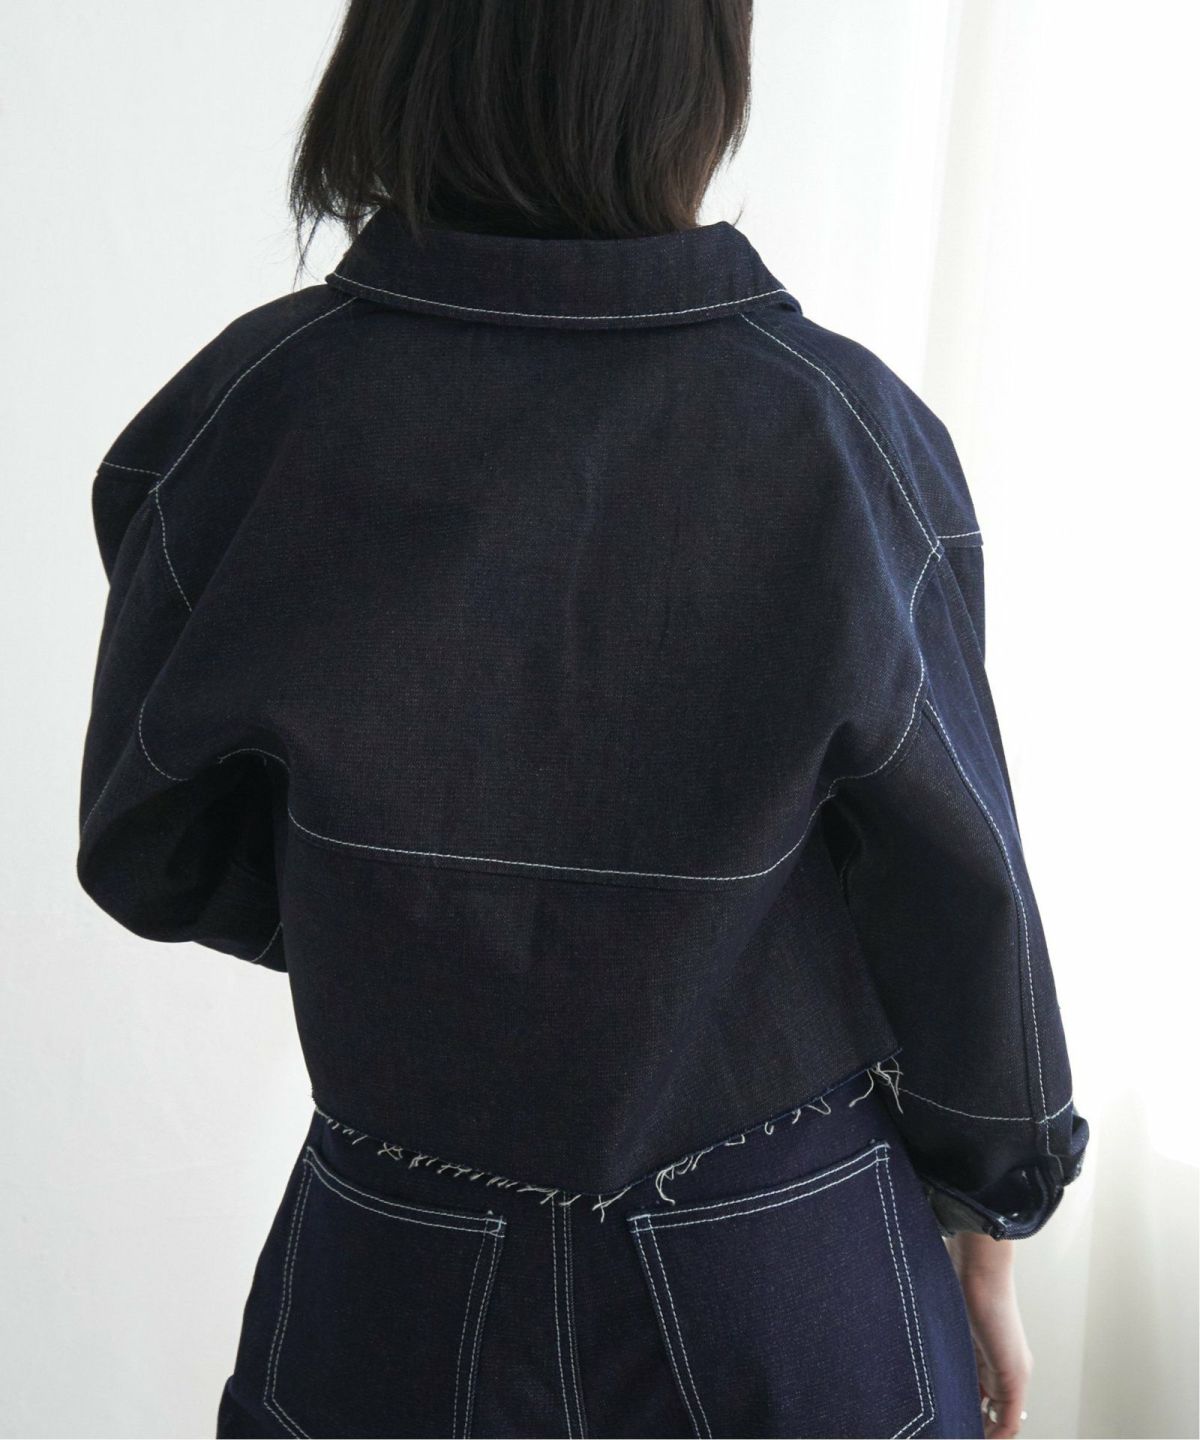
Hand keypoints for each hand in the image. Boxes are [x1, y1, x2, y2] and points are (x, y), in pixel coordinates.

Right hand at [945, 1232, 1031, 1438]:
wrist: (978, 1268)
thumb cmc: (957, 1282)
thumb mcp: (944, 1319)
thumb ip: (938, 1339)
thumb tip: (899, 1344)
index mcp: (986, 1353)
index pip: (980, 1395)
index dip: (966, 1413)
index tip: (944, 1423)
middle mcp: (1003, 1366)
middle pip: (991, 1411)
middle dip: (971, 1425)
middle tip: (947, 1432)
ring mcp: (1012, 1372)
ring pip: (1000, 1419)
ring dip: (981, 1431)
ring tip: (956, 1435)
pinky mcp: (1014, 1376)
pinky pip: (1008, 1421)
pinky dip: (993, 1435)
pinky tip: (975, 1437)